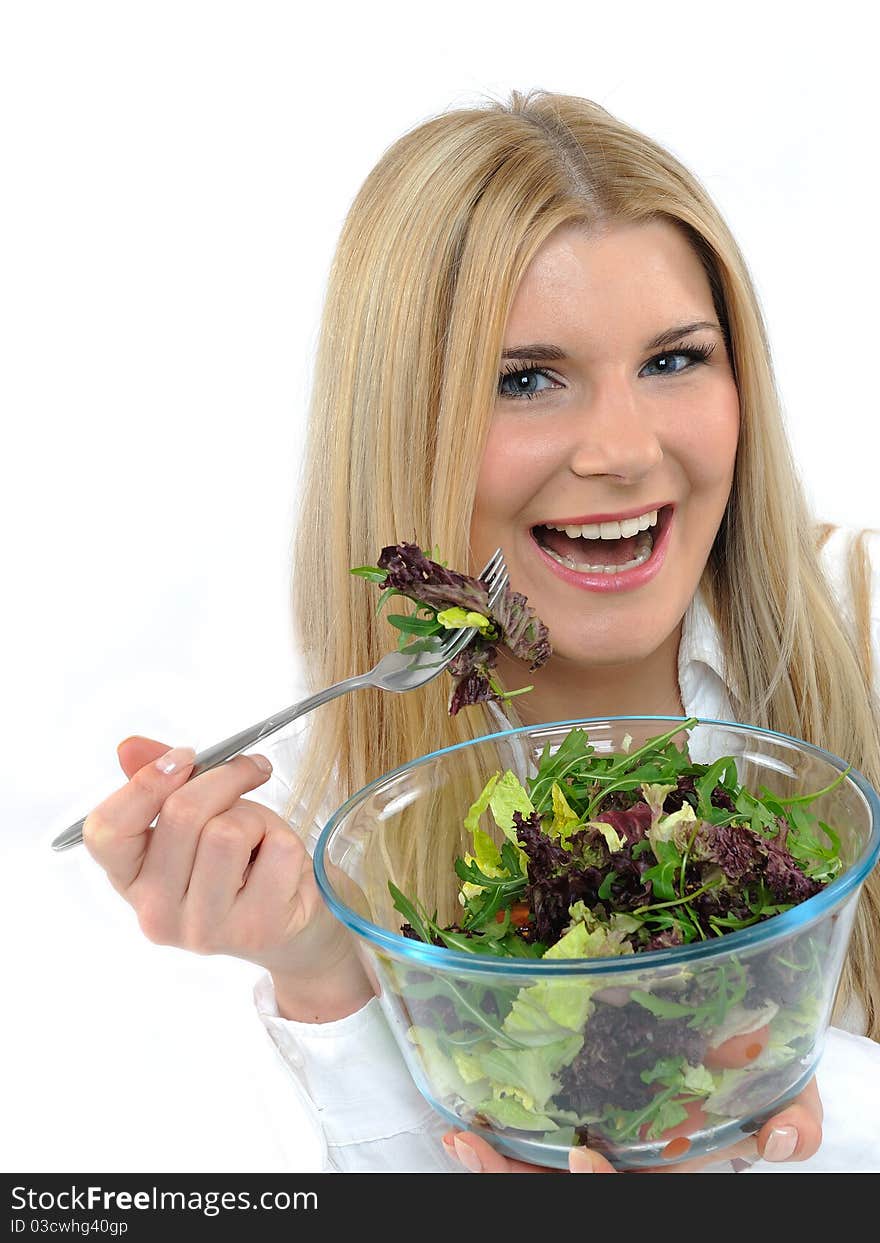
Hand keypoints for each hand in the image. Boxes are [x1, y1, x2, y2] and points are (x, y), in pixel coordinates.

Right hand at [83, 736, 373, 1014]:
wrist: (294, 925)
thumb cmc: (242, 861)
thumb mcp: (200, 819)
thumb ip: (162, 782)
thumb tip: (130, 747)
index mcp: (130, 881)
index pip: (107, 832)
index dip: (144, 784)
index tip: (184, 757)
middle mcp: (156, 913)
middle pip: (181, 814)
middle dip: (225, 778)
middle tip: (250, 770)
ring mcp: (204, 929)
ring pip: (229, 830)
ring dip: (256, 816)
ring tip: (261, 836)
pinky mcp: (255, 932)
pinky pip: (277, 849)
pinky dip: (288, 839)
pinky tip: (281, 863)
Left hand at [441, 1076, 822, 1172]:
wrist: (733, 1053)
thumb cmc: (753, 1085)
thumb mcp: (784, 1101)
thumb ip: (793, 1119)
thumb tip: (780, 1136)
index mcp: (665, 1170)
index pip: (626, 1191)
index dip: (600, 1186)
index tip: (583, 1154)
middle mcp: (623, 1167)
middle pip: (561, 1193)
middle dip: (513, 1180)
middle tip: (472, 1146)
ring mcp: (593, 1152)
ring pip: (534, 1178)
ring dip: (491, 1166)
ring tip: (458, 1139)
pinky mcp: (569, 1124)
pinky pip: (526, 1150)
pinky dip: (496, 1143)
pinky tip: (465, 1122)